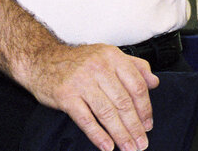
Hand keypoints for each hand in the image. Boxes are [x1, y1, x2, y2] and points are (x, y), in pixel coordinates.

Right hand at [24, 42, 158, 150]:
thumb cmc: (78, 61)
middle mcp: (98, 66)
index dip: (145, 108)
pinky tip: (107, 147)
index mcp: (111, 56)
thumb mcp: (107, 55)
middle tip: (141, 144)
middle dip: (135, 127)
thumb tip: (155, 82)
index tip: (148, 124)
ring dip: (120, 135)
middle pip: (123, 102)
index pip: (136, 84)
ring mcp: (81, 81)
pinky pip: (86, 119)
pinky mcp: (66, 95)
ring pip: (107, 113)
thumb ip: (134, 66)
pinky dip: (98, 136)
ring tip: (128, 149)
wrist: (42, 60)